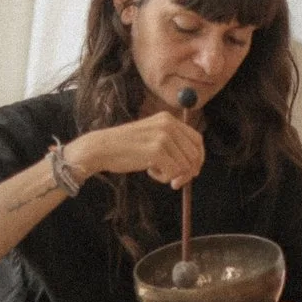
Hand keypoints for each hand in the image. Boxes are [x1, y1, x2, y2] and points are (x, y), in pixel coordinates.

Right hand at [72, 110, 205, 189]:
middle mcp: (169, 124)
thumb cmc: (126, 147)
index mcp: (169, 119)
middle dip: (187, 172)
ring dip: (171, 175)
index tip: (192, 171)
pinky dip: (163, 178)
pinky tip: (149, 171)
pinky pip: (173, 172)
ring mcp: (163, 137)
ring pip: (184, 166)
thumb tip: (195, 168)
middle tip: (174, 182)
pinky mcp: (157, 151)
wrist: (102, 148)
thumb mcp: (152, 136)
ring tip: (153, 170)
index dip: (198, 158)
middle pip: (194, 155)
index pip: (197, 139)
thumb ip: (173, 145)